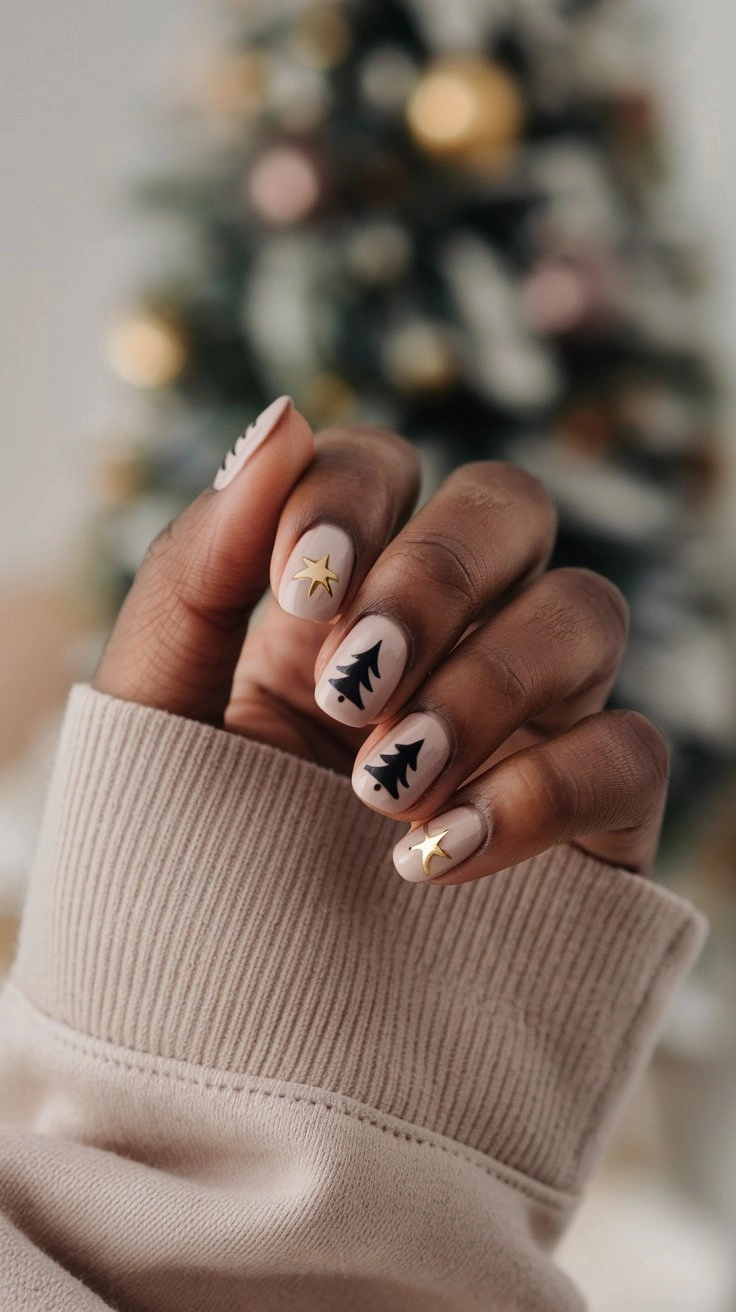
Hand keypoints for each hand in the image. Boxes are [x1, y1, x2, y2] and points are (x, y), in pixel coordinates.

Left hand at [92, 399, 668, 885]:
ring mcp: (529, 719)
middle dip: (435, 575)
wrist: (240, 1049)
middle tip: (352, 682)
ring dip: (484, 684)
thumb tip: (277, 419)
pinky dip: (538, 789)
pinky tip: (437, 854)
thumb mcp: (158, 715)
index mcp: (336, 600)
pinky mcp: (591, 816)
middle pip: (508, 506)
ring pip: (585, 610)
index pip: (382, 468)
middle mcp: (445, 638)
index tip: (298, 589)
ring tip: (382, 786)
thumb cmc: (192, 872)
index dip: (351, 499)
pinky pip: (630, 750)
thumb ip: (198, 566)